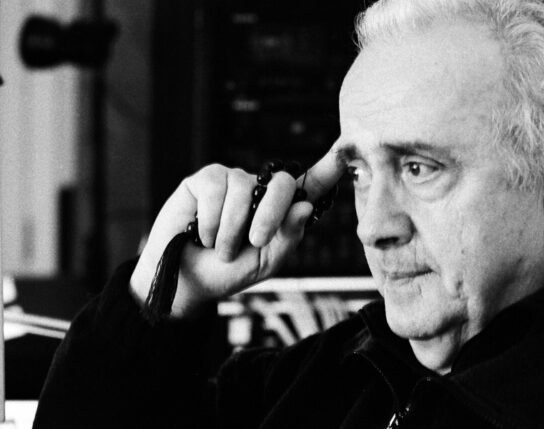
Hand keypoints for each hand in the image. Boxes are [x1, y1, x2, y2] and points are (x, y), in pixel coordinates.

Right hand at [129, 147, 343, 317]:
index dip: (331, 168)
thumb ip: (288, 235)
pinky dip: (210, 220)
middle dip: (271, 214)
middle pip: (282, 183)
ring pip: (244, 190)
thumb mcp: (267, 261)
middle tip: (255, 241)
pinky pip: (215, 189)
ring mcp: (232, 181)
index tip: (350, 152)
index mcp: (282, 209)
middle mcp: (260, 189)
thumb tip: (305, 205)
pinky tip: (201, 233)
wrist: (188, 282)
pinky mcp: (204, 180)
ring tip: (219, 247)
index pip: (312, 184)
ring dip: (231, 229)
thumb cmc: (230, 271)